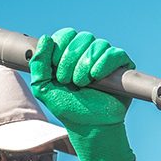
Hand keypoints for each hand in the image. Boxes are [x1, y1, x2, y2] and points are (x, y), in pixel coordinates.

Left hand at [29, 28, 136, 160]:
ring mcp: (106, 58)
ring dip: (85, 65)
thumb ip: (38, 64)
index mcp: (70, 53)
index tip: (57, 72)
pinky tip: (96, 78)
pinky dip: (104, 64)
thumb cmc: (68, 108)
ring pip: (98, 44)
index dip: (60, 49)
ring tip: (83, 84)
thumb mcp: (43, 88)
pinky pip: (114, 53)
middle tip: (69, 81)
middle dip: (71, 59)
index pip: (66, 34)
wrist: (90, 126)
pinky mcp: (122, 66)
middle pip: (81, 37)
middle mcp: (88, 52)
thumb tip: (45, 39)